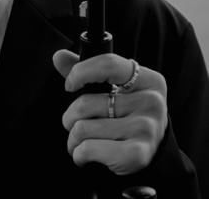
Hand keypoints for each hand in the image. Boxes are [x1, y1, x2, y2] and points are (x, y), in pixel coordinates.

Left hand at [53, 50, 167, 175]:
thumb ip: (87, 71)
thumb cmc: (127, 115)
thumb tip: (59, 56)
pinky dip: (79, 154)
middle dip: (70, 116)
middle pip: (86, 103)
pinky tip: (85, 155)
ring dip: (73, 138)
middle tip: (74, 123)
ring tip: (81, 141)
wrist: (152, 153)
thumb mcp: (115, 89)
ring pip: (83, 128)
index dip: (81, 72)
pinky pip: (89, 148)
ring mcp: (146, 129)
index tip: (69, 85)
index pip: (108, 64)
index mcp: (147, 79)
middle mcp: (151, 102)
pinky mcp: (137, 154)